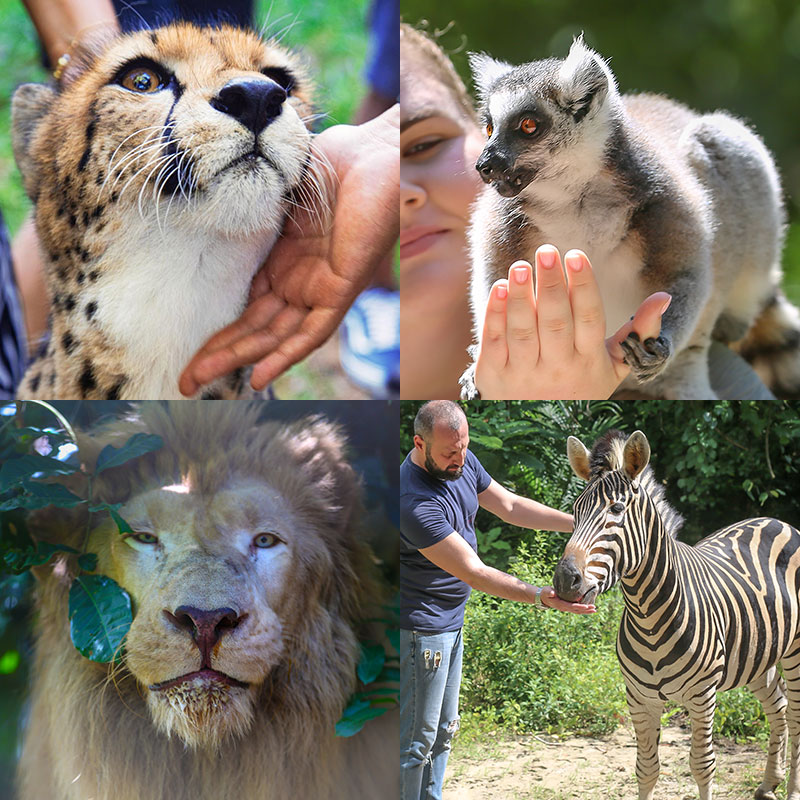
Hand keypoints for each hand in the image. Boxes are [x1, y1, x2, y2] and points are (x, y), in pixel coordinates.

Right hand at [179, 105, 399, 394]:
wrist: (372, 154)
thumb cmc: (329, 164)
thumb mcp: (273, 192)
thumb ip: (245, 214)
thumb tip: (202, 207)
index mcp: (282, 263)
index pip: (246, 310)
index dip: (218, 334)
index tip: (187, 352)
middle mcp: (298, 282)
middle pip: (255, 330)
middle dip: (217, 356)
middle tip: (183, 383)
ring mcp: (318, 288)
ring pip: (275, 336)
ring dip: (238, 360)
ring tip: (198, 382)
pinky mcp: (340, 290)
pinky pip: (311, 332)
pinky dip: (284, 355)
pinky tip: (257, 377)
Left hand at [474, 245, 670, 398]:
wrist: (539, 427)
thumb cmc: (580, 386)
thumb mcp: (613, 367)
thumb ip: (638, 333)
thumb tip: (664, 297)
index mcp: (588, 361)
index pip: (588, 318)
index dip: (582, 286)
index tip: (576, 254)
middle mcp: (557, 368)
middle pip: (555, 322)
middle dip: (551, 285)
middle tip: (546, 251)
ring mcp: (523, 373)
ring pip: (522, 331)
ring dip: (520, 297)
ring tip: (521, 266)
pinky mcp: (493, 376)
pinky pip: (494, 342)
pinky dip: (495, 315)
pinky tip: (499, 287)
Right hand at [538, 586, 595, 613]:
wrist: (543, 597)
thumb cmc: (545, 593)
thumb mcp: (546, 591)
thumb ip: (549, 592)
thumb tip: (552, 593)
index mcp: (560, 604)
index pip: (572, 606)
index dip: (579, 606)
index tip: (586, 606)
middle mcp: (564, 608)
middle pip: (577, 610)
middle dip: (586, 609)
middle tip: (594, 608)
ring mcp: (566, 608)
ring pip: (578, 611)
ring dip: (586, 611)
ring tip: (594, 610)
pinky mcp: (567, 607)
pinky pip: (576, 609)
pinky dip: (583, 610)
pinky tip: (588, 608)